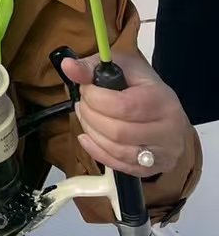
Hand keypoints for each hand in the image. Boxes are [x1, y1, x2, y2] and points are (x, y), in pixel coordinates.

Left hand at [62, 52, 192, 178]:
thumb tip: (68, 66)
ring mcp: (161, 154)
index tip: (86, 89)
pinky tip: (88, 136)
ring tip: (86, 117)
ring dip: (92, 133)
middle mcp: (168, 131)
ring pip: (117, 151)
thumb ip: (92, 66)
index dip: (95, 98)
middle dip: (90, 116)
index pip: (123, 106)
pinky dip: (96, 151)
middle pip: (118, 132)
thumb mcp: (122, 66)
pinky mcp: (151, 169)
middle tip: (83, 104)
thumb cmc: (143, 87)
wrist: (167, 113)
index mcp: (162, 101)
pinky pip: (118, 165)